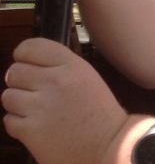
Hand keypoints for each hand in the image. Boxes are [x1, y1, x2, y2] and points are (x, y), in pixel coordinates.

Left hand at [2, 38, 128, 163]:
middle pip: (14, 72)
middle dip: (19, 81)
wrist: (108, 143)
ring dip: (17, 104)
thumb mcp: (86, 77)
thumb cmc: (98, 111)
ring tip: (34, 110)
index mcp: (71, 66)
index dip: (22, 54)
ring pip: (8, 96)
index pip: (32, 48)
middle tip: (31, 91)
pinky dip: (18, 124)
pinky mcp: (30, 130)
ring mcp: (41, 107)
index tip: (24, 61)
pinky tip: (35, 125)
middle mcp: (55, 82)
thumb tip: (28, 64)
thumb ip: (60, 67)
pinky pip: (8, 120)